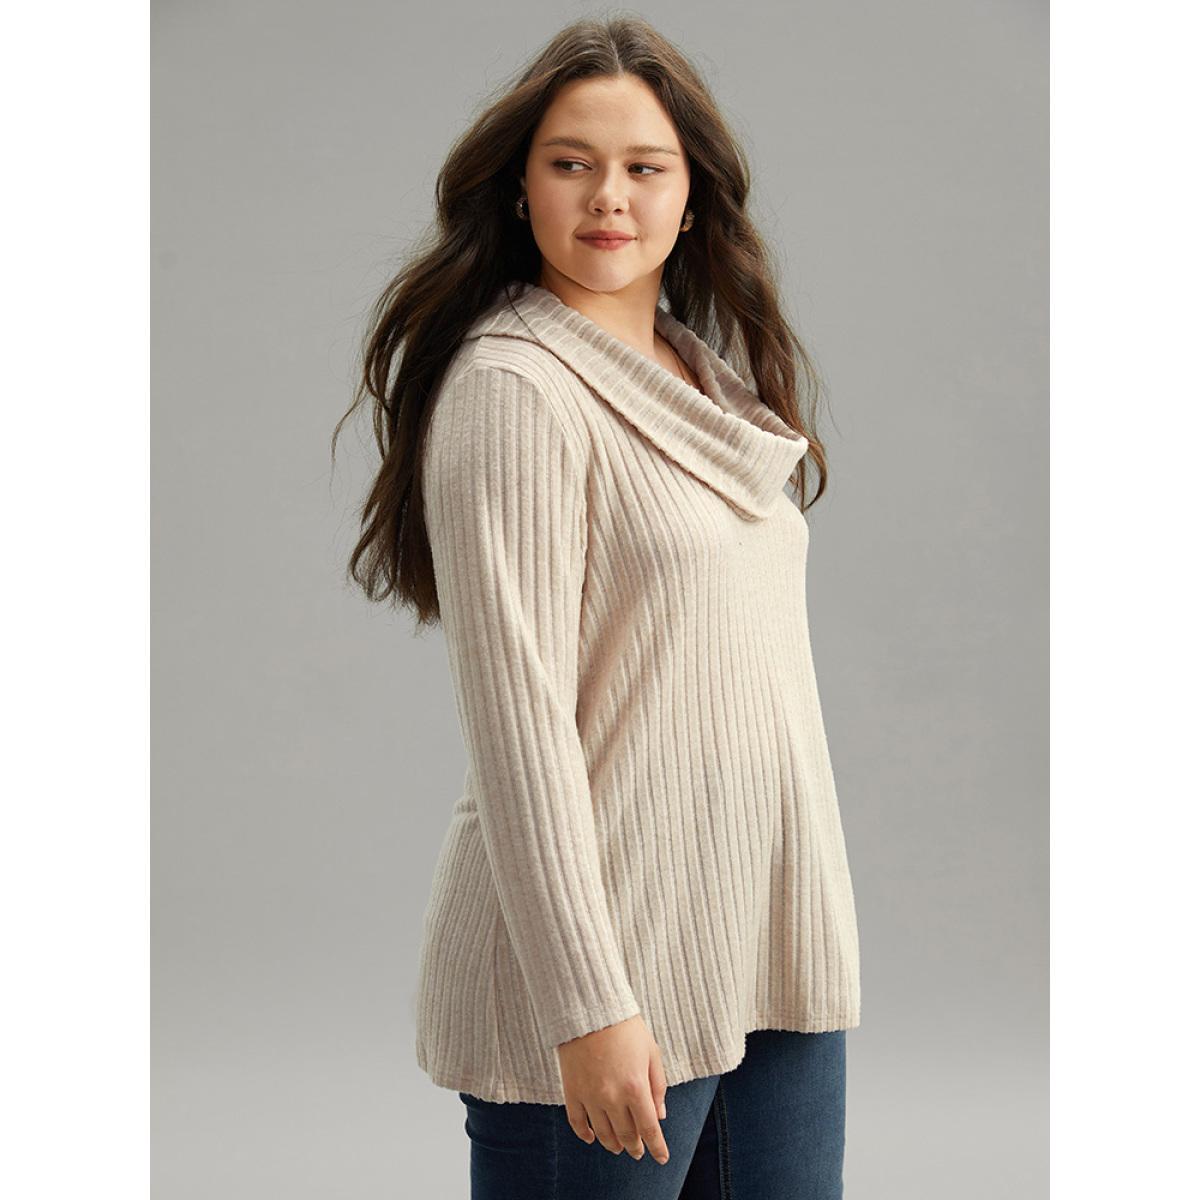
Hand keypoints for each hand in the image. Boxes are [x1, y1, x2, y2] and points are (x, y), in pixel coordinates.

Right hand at [556, 1014, 670, 1164]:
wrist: (590, 1008)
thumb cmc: (626, 1027)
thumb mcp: (651, 1052)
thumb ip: (658, 1086)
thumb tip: (660, 1115)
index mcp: (636, 1087)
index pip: (650, 1129)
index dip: (657, 1147)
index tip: (662, 1158)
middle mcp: (613, 1097)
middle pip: (626, 1135)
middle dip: (635, 1147)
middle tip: (638, 1152)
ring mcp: (590, 1096)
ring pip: (603, 1133)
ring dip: (613, 1144)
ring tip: (619, 1147)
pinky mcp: (572, 1091)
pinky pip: (577, 1123)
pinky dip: (585, 1135)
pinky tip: (592, 1138)